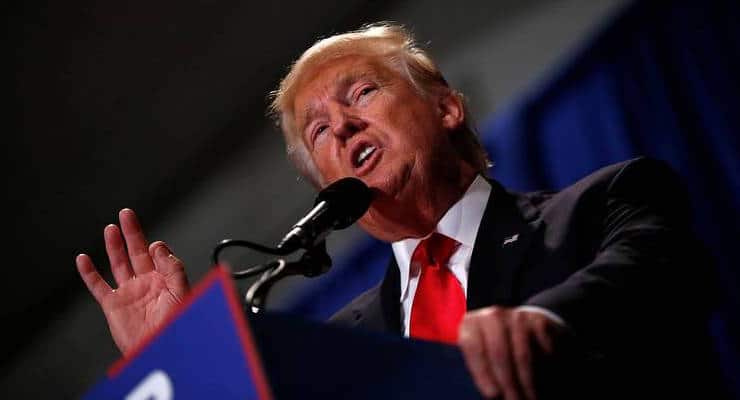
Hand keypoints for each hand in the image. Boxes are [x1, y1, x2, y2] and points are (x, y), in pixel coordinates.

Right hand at [76, 208, 189, 353]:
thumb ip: (173, 268)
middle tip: (127, 214)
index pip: (159, 255)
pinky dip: (89, 273)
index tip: (155, 245)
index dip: (157, 247)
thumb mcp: (182, 292)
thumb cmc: (177, 325)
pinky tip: (83, 259)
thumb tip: (160, 246)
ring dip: (114, 246)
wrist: (162, 348)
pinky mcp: (113, 305)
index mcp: (165, 280)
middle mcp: (147, 283)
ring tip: (110, 228)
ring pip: (119, 263)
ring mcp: (129, 293)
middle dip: (132, 232)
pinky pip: (98, 286)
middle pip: (137, 252)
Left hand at [457, 306, 568, 399]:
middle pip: (499, 353)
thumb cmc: (496, 351)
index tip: (492, 395)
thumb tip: (493, 395)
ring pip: (523, 356)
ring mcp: (516, 316)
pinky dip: (546, 370)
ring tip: (530, 398)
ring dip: (527, 382)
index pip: (473, 347)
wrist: (524, 328)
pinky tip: (545, 383)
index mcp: (471, 324)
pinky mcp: (538, 320)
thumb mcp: (482, 357)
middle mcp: (492, 316)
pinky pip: (543, 350)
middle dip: (508, 383)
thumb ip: (483, 371)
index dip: (482, 372)